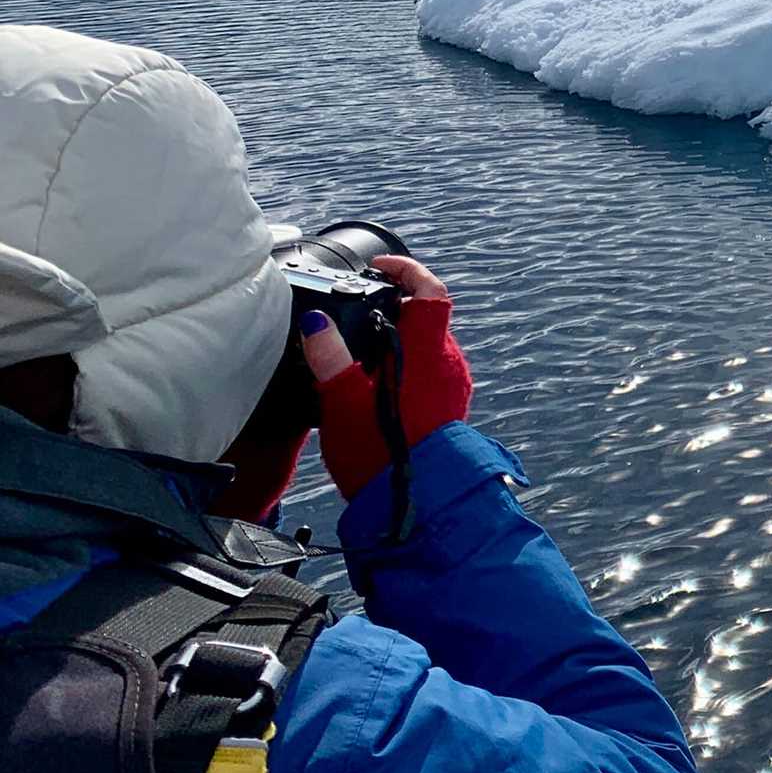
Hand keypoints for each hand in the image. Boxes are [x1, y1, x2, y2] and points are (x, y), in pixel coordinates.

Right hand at [300, 255, 471, 500]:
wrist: (415, 505)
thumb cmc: (378, 455)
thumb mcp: (342, 404)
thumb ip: (330, 359)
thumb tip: (316, 323)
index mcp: (425, 352)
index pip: (431, 291)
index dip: (409, 270)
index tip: (382, 267)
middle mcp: (447, 361)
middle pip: (429, 316)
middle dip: (397, 306)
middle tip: (362, 308)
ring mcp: (454, 383)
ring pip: (430, 343)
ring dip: (402, 336)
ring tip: (364, 349)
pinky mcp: (452, 403)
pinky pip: (431, 368)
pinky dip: (409, 361)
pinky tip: (379, 382)